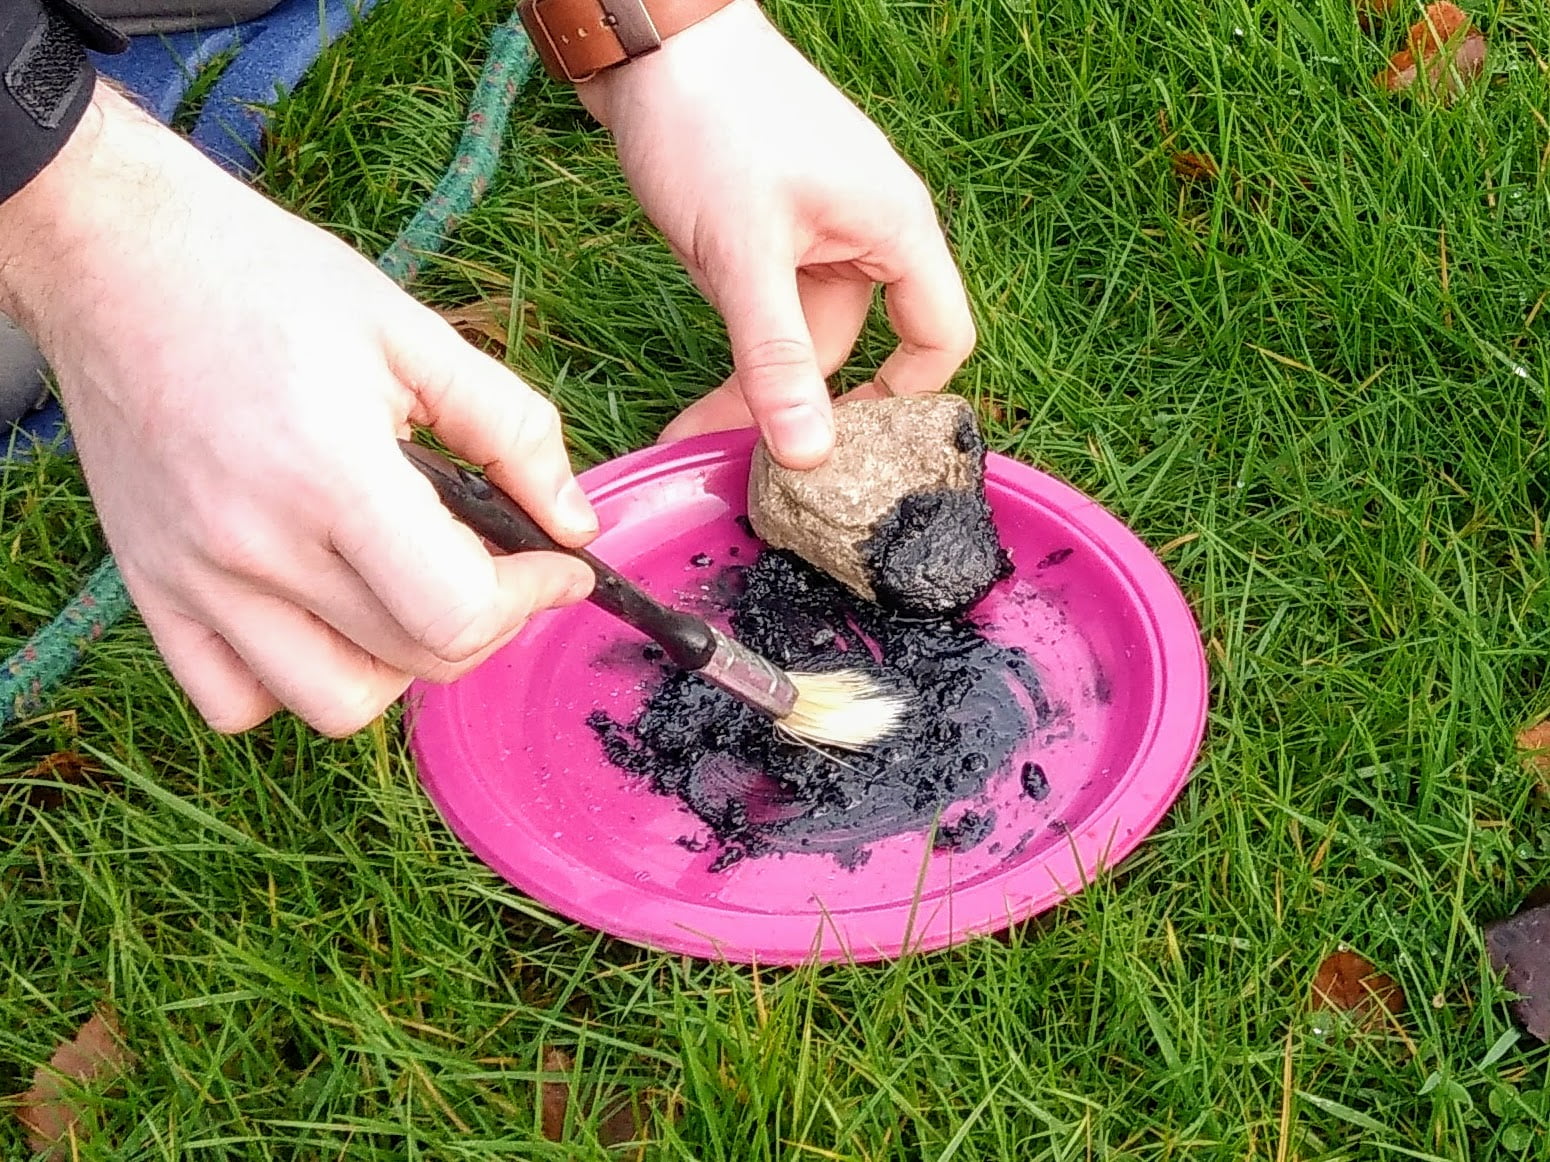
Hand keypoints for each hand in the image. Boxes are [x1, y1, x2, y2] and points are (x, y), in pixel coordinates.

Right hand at [0, 86, 596, 735]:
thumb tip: (574, 522)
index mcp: (331, 474)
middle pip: (416, 658)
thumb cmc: (266, 281)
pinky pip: (234, 701)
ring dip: (401, 666)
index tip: (558, 565)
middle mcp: (256, 546)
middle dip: (490, 620)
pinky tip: (324, 616)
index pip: (459, 611)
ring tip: (412, 593)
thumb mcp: (412, 333)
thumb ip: (512, 429)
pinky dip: (294, 684)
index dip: (532, 597)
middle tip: (501, 563)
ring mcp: (195, 580)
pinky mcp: (152, 590)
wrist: (116, 258)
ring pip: (334, 702)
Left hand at [579, 0, 975, 468]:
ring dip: (753, 383)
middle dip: (796, 405)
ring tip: (695, 431)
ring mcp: (814, 232)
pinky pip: (766, 307)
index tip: (851, 451)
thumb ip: (776, 357)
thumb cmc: (710, 121)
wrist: (647, 41)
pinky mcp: (767, 230)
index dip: (906, 399)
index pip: (941, 337)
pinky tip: (696, 391)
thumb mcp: (744, 254)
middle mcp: (867, 233)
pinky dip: (737, 347)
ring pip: (798, 333)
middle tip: (745, 466)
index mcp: (895, 228)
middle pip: (852, 347)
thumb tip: (808, 453)